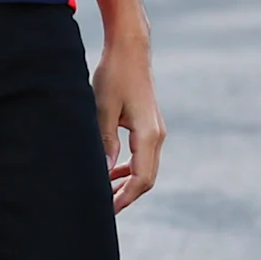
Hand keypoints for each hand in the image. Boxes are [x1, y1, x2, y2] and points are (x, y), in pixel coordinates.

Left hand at [93, 30, 164, 212]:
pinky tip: (113, 172)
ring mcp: (156, 131)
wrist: (130, 49)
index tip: (106, 210)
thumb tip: (104, 174)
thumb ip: (105, 143)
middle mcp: (157, 136)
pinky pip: (144, 156)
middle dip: (126, 195)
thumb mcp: (103, 110)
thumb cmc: (115, 75)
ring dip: (127, 183)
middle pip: (147, 179)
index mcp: (148, 135)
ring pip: (146, 169)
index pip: (141, 179)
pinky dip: (130, 168)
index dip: (124, 197)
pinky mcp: (150, 126)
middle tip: (103, 207)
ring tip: (106, 193)